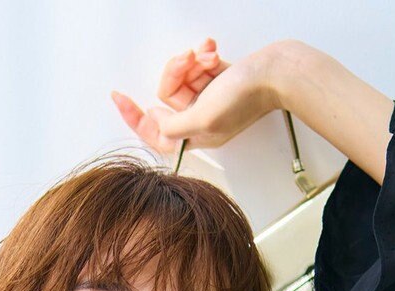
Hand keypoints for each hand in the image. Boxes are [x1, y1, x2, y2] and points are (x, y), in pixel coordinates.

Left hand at [110, 37, 283, 156]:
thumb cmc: (244, 97)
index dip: (135, 117)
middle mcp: (201, 119)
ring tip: (207, 55)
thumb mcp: (202, 117)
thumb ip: (173, 126)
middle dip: (175, 72)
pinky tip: (213, 50)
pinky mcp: (220, 79)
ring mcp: (211, 98)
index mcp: (196, 136)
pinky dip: (204, 55)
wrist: (275, 71)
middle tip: (187, 59)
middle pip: (168, 96)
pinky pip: (199, 66)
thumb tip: (156, 121)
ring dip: (192, 61)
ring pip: (184, 77)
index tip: (118, 98)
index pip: (156, 132)